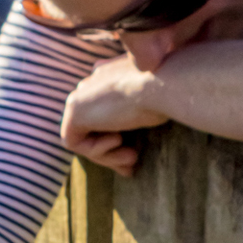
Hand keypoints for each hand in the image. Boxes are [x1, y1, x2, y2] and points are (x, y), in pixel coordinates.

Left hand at [61, 58, 167, 175]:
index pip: (105, 112)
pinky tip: (118, 140)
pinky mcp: (73, 113)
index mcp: (109, 75)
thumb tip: (126, 137)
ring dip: (108, 156)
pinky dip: (97, 152)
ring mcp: (80, 97)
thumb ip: (137, 113)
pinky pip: (75, 143)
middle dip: (110, 153)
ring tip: (132, 157)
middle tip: (132, 166)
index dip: (118, 138)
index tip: (135, 157)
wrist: (165, 83)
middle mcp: (92, 83)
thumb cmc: (169, 93)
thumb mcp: (154, 104)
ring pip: (84, 138)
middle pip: (93, 127)